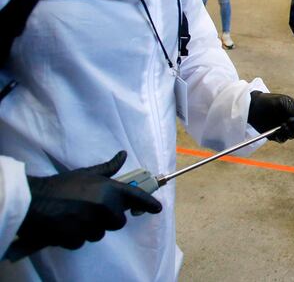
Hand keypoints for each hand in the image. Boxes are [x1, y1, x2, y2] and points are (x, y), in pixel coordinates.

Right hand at [16, 151, 161, 251]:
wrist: (34, 201)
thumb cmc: (61, 186)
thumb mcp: (86, 174)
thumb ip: (108, 168)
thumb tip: (123, 155)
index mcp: (109, 190)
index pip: (136, 197)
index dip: (148, 203)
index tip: (157, 209)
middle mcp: (104, 207)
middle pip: (118, 221)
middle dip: (108, 218)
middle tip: (92, 209)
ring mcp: (92, 224)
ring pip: (101, 233)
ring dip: (92, 227)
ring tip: (76, 216)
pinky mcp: (78, 238)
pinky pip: (84, 241)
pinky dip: (77, 236)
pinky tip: (67, 225)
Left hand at [248, 91, 293, 141]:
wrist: (253, 107)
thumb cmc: (269, 101)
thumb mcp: (285, 102)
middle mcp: (292, 120)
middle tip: (289, 120)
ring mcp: (284, 128)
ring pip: (293, 135)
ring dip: (289, 131)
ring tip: (281, 125)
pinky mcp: (275, 135)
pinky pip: (282, 140)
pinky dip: (281, 136)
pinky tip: (275, 131)